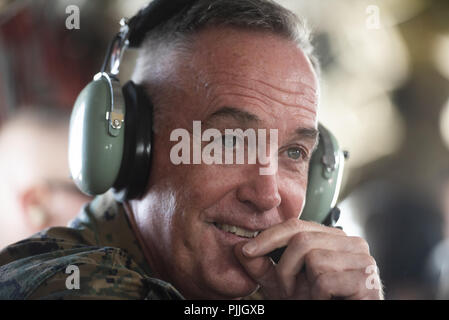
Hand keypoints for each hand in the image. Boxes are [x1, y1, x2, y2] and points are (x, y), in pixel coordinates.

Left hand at [234, 218, 382, 299]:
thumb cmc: (317, 303)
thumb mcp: (283, 285)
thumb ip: (263, 267)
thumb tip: (239, 248)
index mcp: (333, 238)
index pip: (297, 226)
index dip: (269, 236)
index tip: (248, 250)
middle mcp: (352, 243)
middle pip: (302, 239)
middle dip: (284, 268)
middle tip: (287, 290)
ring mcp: (363, 260)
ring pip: (313, 257)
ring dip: (301, 284)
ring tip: (310, 297)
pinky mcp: (367, 280)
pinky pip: (325, 280)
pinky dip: (318, 296)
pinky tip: (327, 302)